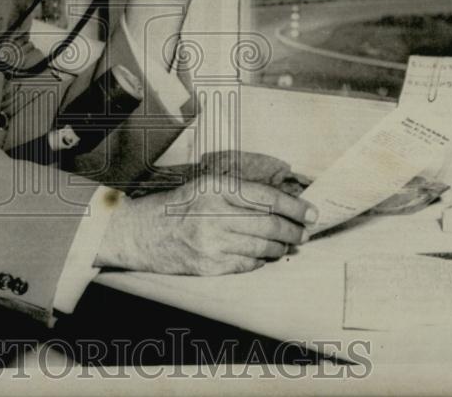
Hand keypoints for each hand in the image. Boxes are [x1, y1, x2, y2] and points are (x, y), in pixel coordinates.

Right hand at [95, 172, 315, 274]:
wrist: (140, 233)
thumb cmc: (176, 207)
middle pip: (269, 224)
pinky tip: (265, 256)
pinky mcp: (209, 266)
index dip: (294, 207)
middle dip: (293, 230)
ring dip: (281, 248)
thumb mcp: (204, 186)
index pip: (267, 198)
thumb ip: (238, 192)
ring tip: (288, 244)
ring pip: (262, 248)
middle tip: (304, 233)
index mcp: (216, 189)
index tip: (311, 213)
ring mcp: (212, 243)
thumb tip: (280, 202)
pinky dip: (261, 261)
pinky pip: (247, 265)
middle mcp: (214, 214)